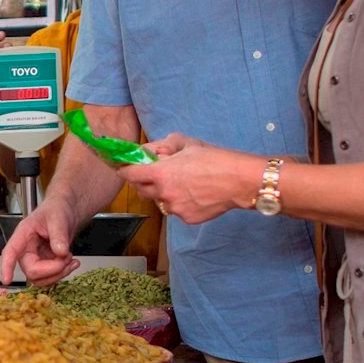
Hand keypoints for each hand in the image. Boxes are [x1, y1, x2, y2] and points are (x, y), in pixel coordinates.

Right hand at [0, 201, 79, 286]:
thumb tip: (60, 252)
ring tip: (70, 258)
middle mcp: (25, 250)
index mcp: (23, 235)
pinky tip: (72, 262)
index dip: (7, 267)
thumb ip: (59, 234)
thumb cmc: (57, 209)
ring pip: (41, 280)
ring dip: (59, 273)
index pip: (10, 252)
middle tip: (67, 257)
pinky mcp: (45, 265)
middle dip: (53, 269)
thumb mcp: (58, 217)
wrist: (66, 211)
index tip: (6, 280)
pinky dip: (63, 273)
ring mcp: (35, 260)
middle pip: (31, 272)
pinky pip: (50, 278)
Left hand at [123, 134, 256, 224]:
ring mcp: (175, 208)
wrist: (238, 180)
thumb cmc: (214, 159)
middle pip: (141, 191)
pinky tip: (194, 194)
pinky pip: (176, 210)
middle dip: (143, 182)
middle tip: (153, 175)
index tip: (125, 168)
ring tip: (181, 183)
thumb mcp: (187, 143)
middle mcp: (163, 194)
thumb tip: (150, 151)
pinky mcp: (186, 218)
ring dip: (163, 193)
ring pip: (159, 202)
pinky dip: (179, 202)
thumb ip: (164, 145)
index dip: (125, 170)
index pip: (129, 174)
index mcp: (160, 174)